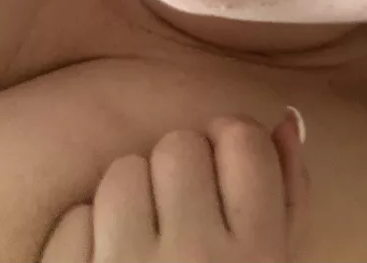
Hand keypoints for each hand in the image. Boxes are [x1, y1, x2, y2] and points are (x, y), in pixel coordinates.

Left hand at [41, 110, 309, 262]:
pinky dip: (90, 236)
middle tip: (184, 209)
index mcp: (258, 256)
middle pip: (178, 145)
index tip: (222, 160)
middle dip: (180, 169)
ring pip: (123, 172)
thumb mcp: (274, 262)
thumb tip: (288, 118)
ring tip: (145, 237)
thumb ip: (290, 190)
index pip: (242, 139)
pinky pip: (77, 218)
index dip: (230, 139)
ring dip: (131, 198)